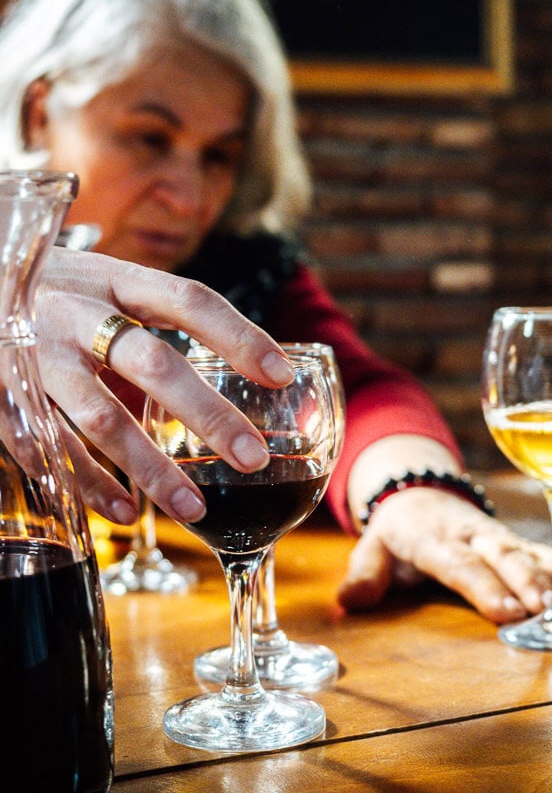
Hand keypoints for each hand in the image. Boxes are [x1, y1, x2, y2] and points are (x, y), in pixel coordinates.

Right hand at [35, 248, 293, 524]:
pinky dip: (88, 484)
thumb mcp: (100, 286)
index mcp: (113, 279)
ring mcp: (37, 353)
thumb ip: (150, 320)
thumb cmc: (52, 292)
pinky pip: (50, 447)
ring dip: (151, 468)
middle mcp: (77, 311)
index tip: (282, 376)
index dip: (239, 336)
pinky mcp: (3, 393)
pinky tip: (124, 513)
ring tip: (194, 509)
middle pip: (154, 363)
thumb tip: (227, 364)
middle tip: (254, 458)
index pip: (190, 299)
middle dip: (207, 415)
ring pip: (101, 417)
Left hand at [336, 487, 551, 622]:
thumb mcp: (372, 547)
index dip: (482, 585)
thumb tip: (349, 600)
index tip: (506, 611)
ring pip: (530, 551)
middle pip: (501, 554)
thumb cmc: (397, 531)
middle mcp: (470, 532)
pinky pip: (546, 554)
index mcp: (432, 536)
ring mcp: (496, 535)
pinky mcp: (515, 540)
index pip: (458, 563)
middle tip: (546, 608)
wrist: (420, 492)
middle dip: (526, 579)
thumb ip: (365, 573)